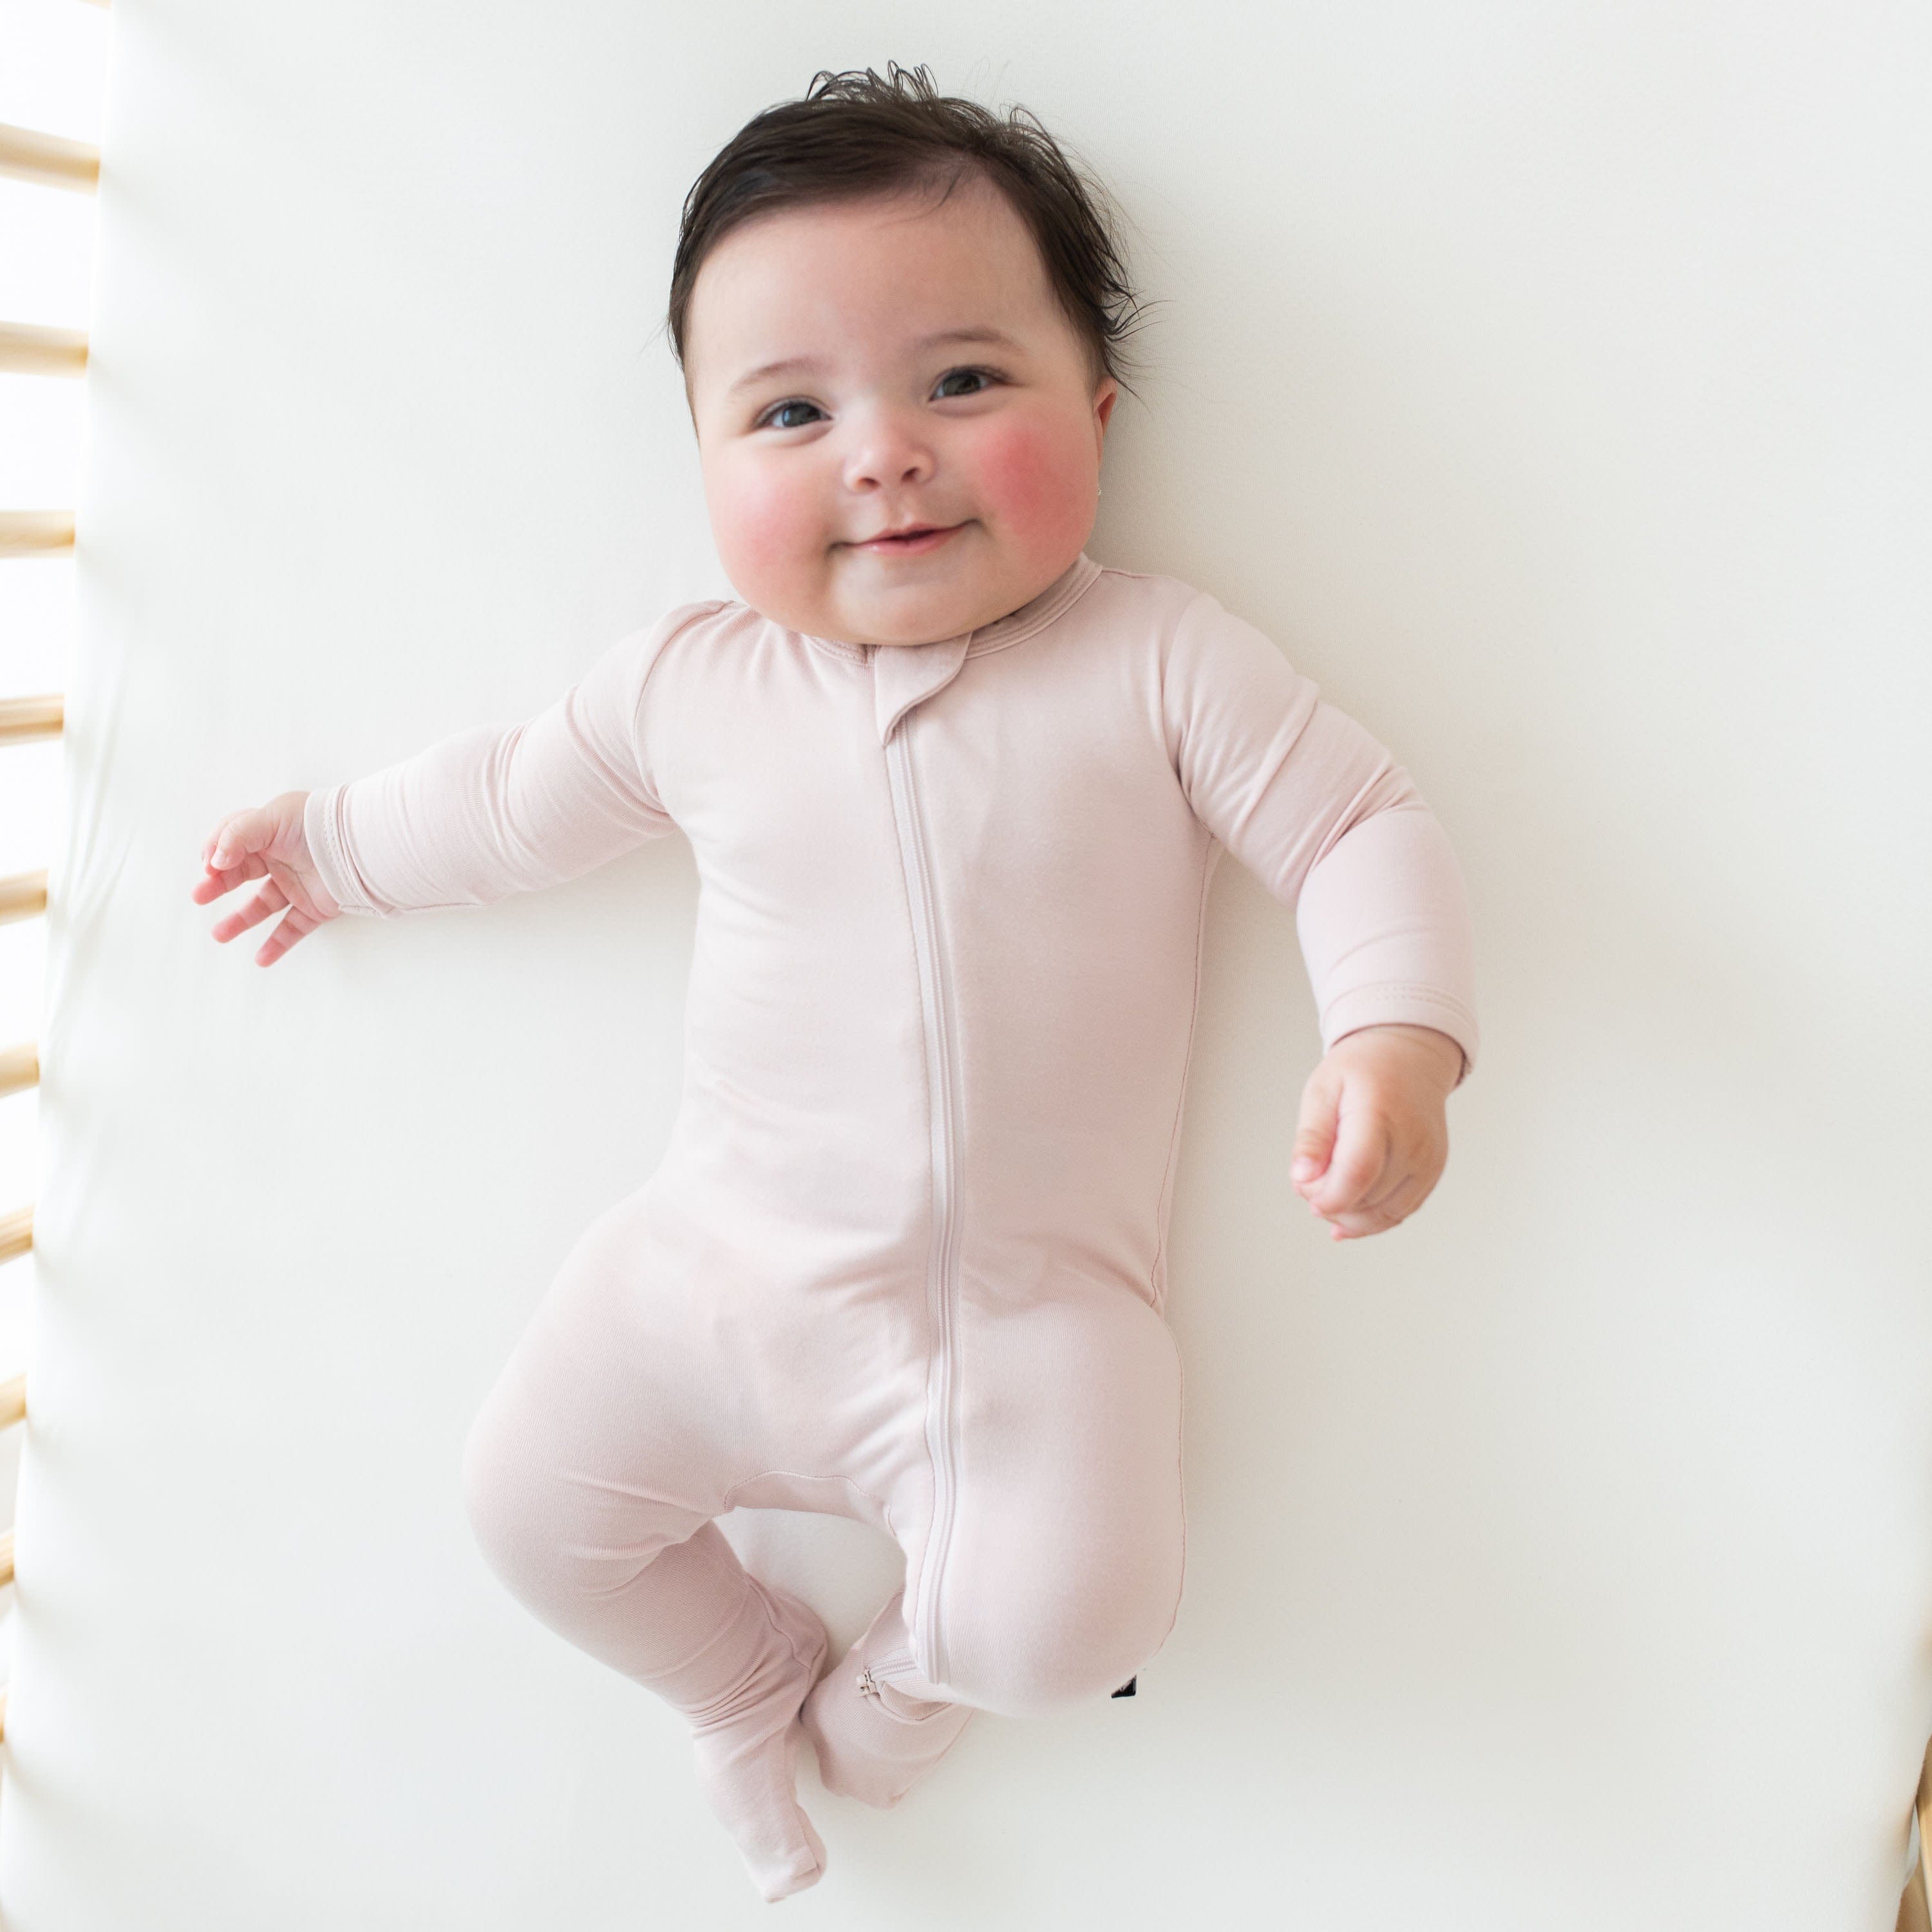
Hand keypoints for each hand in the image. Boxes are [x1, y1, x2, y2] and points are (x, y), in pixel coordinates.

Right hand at [192, 789, 341, 964]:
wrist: (360, 846)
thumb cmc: (316, 823)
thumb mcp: (270, 819)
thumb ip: (236, 835)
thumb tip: (215, 861)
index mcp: (269, 832)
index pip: (232, 842)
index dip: (216, 852)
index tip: (209, 866)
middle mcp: (281, 858)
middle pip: (241, 874)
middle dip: (217, 885)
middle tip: (198, 895)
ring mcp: (298, 884)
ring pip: (262, 905)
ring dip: (239, 921)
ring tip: (218, 935)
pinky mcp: (315, 907)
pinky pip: (293, 928)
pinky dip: (277, 945)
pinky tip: (261, 959)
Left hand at [1290, 1023, 1463, 1240]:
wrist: (1409, 1057)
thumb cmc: (1362, 1071)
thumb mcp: (1323, 1090)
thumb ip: (1312, 1137)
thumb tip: (1302, 1180)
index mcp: (1380, 1114)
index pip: (1358, 1172)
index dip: (1328, 1196)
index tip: (1304, 1192)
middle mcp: (1413, 1142)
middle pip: (1368, 1198)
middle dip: (1329, 1202)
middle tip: (1309, 1181)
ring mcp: (1428, 1161)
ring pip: (1384, 1214)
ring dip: (1348, 1217)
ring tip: (1326, 1193)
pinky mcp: (1432, 1174)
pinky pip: (1400, 1212)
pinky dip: (1370, 1221)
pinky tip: (1345, 1217)